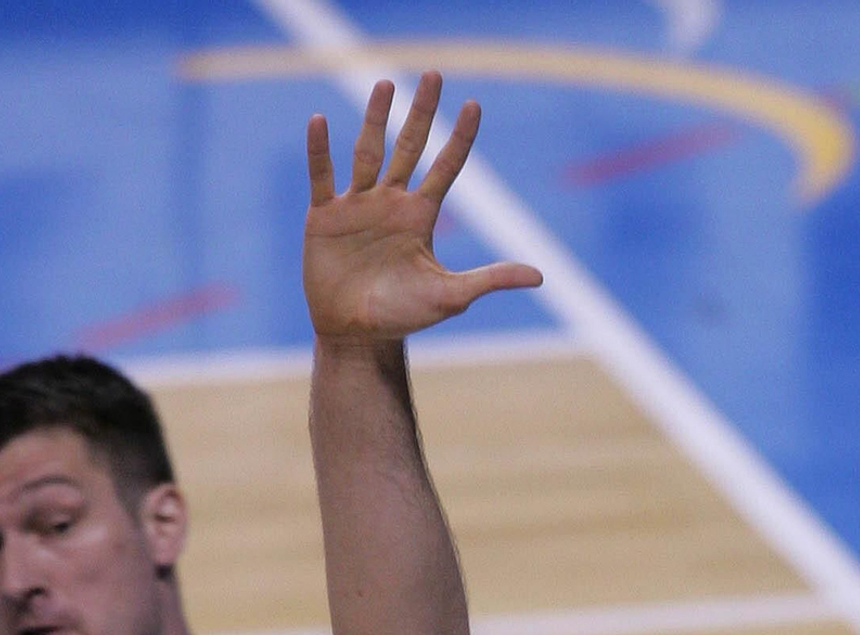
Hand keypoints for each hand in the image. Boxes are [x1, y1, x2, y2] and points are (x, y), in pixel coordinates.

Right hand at [304, 73, 541, 344]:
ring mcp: (357, 205)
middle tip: (434, 75)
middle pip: (410, 147)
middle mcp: (391, 201)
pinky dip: (320, 151)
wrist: (356, 335)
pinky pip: (322, 176)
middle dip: (422, 112)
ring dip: (376, 119)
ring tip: (386, 84)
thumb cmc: (403, 315)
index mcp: (421, 215)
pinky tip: (320, 121)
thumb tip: (539, 277)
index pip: (446, 167)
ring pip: (368, 151)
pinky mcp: (325, 216)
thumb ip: (491, 279)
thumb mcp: (450, 295)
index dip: (460, 138)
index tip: (474, 104)